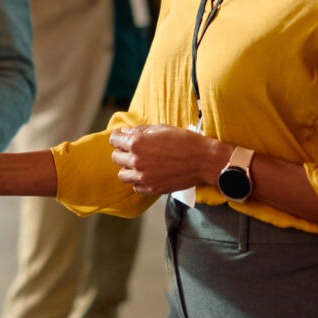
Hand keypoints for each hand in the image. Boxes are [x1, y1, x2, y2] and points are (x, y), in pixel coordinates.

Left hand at [109, 125, 224, 194]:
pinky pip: (136, 188)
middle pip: (116, 158)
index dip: (118, 138)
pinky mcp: (152, 188)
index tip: (122, 138)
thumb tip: (125, 132)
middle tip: (133, 151)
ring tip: (139, 165)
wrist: (203, 160)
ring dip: (128, 169)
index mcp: (136, 143)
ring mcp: (143, 177)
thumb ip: (139, 131)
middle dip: (122, 153)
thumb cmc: (184, 141)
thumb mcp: (160, 128)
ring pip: (123, 175)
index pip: (113, 140)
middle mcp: (136, 160)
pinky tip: (148, 175)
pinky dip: (139, 182)